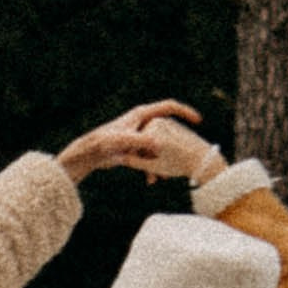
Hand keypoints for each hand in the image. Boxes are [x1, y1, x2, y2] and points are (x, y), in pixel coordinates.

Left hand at [57, 99, 207, 184]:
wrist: (88, 154)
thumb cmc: (103, 143)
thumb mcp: (123, 141)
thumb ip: (141, 141)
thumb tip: (158, 145)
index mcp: (142, 114)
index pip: (169, 107)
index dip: (185, 112)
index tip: (198, 121)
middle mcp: (142, 122)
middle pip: (166, 131)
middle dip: (173, 147)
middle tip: (181, 159)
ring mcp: (139, 135)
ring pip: (159, 147)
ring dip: (162, 161)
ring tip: (163, 177)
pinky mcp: (134, 148)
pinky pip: (150, 156)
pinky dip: (152, 166)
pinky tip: (151, 179)